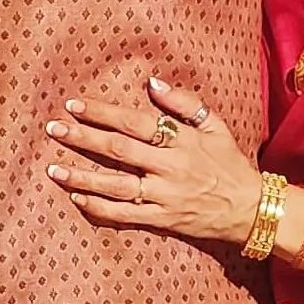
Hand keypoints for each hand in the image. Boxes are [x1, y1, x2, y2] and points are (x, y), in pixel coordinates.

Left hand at [45, 79, 261, 246]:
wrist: (250, 208)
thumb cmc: (230, 162)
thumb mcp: (215, 125)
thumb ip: (184, 103)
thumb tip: (152, 83)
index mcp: (181, 140)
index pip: (135, 121)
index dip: (103, 112)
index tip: (75, 105)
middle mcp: (170, 167)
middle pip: (119, 150)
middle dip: (83, 139)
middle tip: (54, 129)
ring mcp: (164, 196)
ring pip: (116, 185)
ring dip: (82, 177)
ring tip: (54, 169)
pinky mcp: (162, 220)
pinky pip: (125, 215)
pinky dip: (100, 207)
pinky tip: (78, 198)